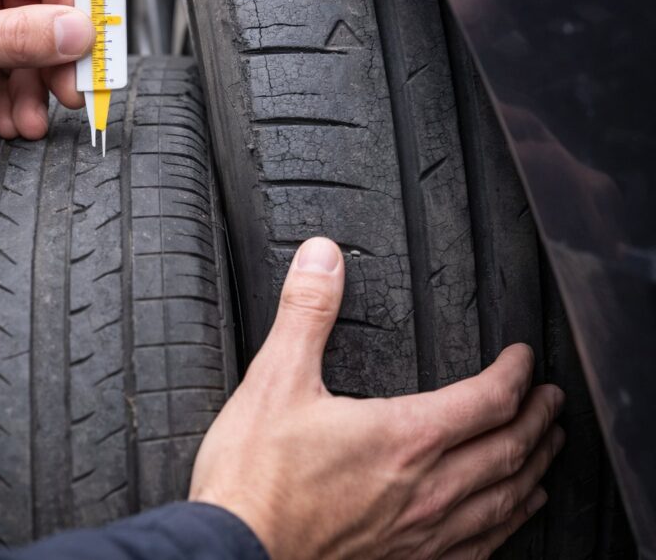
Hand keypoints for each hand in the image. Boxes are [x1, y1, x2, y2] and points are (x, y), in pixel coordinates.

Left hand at [0, 0, 93, 139]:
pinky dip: (13, 97)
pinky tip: (11, 120)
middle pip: (43, 11)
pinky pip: (4, 70)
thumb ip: (11, 38)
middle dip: (54, 60)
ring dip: (33, 88)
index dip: (74, 13)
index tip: (87, 58)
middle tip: (66, 98)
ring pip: (28, 47)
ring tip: (29, 122)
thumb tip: (77, 32)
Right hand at [190, 238, 564, 559]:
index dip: (514, 373)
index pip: (487, 399)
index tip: (522, 358)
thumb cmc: (254, 476)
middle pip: (509, 449)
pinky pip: (479, 545)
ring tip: (548, 450)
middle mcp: (424, 487)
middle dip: (538, 418)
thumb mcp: (274, 378)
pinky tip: (508, 517)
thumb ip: (307, 311)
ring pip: (503, 499)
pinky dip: (507, 523)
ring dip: (533, 468)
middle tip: (553, 399)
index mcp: (402, 436)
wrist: (236, 547)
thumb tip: (323, 258)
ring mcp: (419, 531)